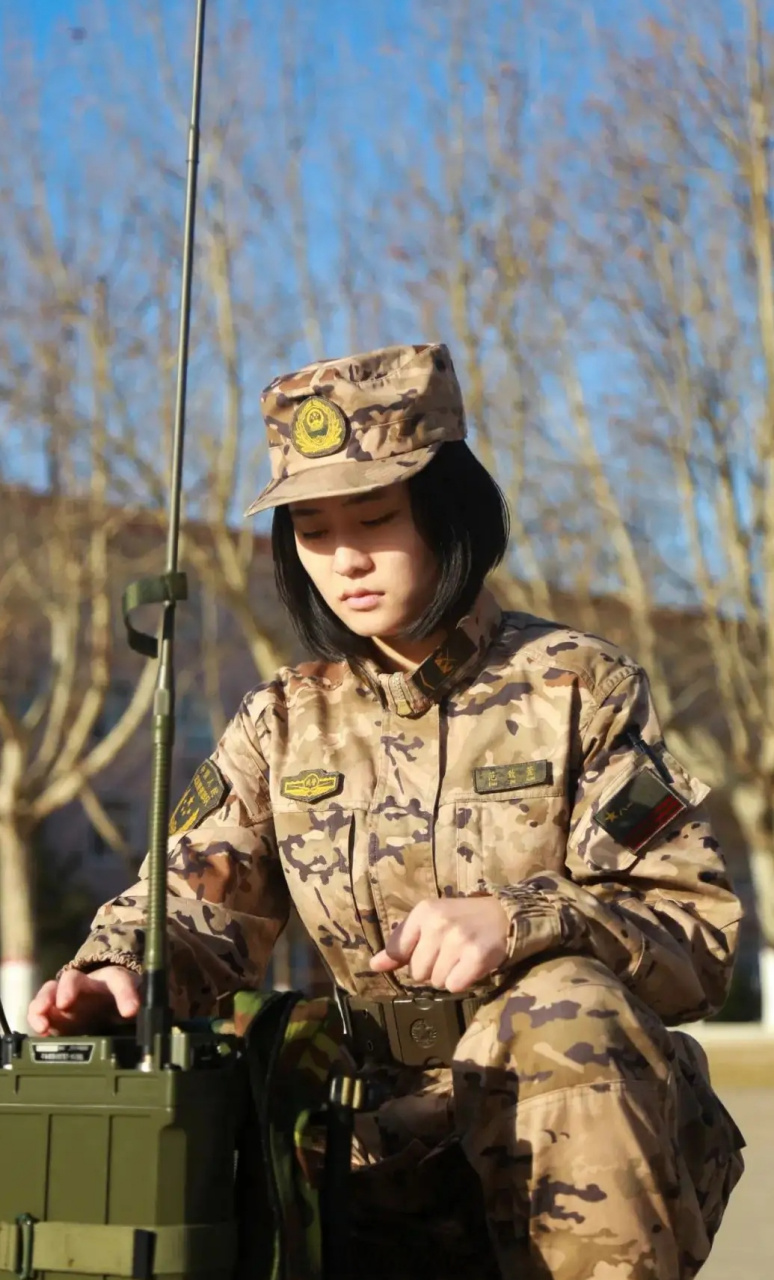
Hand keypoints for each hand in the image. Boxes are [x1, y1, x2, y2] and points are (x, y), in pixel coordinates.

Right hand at [27, 966, 141, 1035]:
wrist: (105, 1002)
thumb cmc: (122, 1003)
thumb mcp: (138, 1007)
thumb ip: (147, 1016)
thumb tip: (161, 1030)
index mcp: (114, 982)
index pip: (121, 981)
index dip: (126, 994)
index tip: (130, 1011)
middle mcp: (87, 985)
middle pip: (76, 979)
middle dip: (69, 988)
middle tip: (65, 1003)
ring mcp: (67, 996)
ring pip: (52, 989)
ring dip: (45, 1001)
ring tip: (43, 1019)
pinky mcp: (54, 1011)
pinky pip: (40, 1009)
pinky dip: (36, 1017)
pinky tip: (40, 1029)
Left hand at [369, 896, 508, 992]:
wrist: (504, 916)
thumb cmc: (462, 920)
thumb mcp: (429, 922)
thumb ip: (401, 944)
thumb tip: (373, 966)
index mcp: (423, 911)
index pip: (397, 951)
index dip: (412, 957)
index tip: (429, 948)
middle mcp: (438, 923)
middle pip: (416, 972)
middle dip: (431, 968)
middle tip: (450, 953)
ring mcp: (458, 939)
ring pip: (435, 982)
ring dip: (448, 975)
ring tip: (462, 957)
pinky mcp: (476, 956)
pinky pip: (454, 986)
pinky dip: (463, 981)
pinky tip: (471, 965)